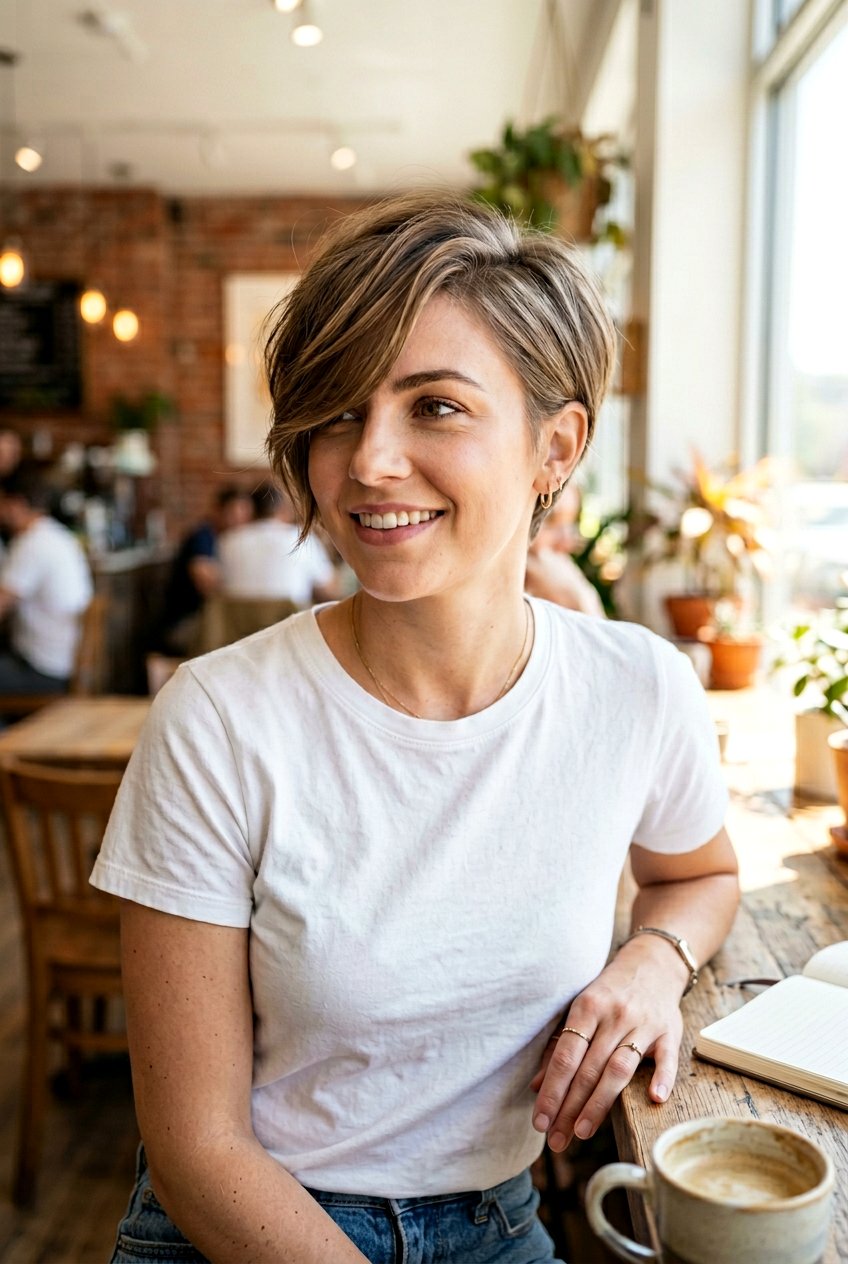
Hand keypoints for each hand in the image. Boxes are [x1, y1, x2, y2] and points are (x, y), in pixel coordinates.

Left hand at [529, 941, 686, 1151]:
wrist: (652, 963)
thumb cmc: (610, 993)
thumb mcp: (581, 1010)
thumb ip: (560, 1047)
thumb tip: (536, 1086)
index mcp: (587, 1007)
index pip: (566, 1056)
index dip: (552, 1090)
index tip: (540, 1121)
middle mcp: (615, 1015)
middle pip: (589, 1068)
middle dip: (570, 1107)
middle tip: (556, 1140)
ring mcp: (644, 1023)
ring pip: (620, 1068)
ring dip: (600, 1103)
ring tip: (582, 1132)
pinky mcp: (670, 1032)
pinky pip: (667, 1058)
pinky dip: (662, 1078)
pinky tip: (654, 1098)